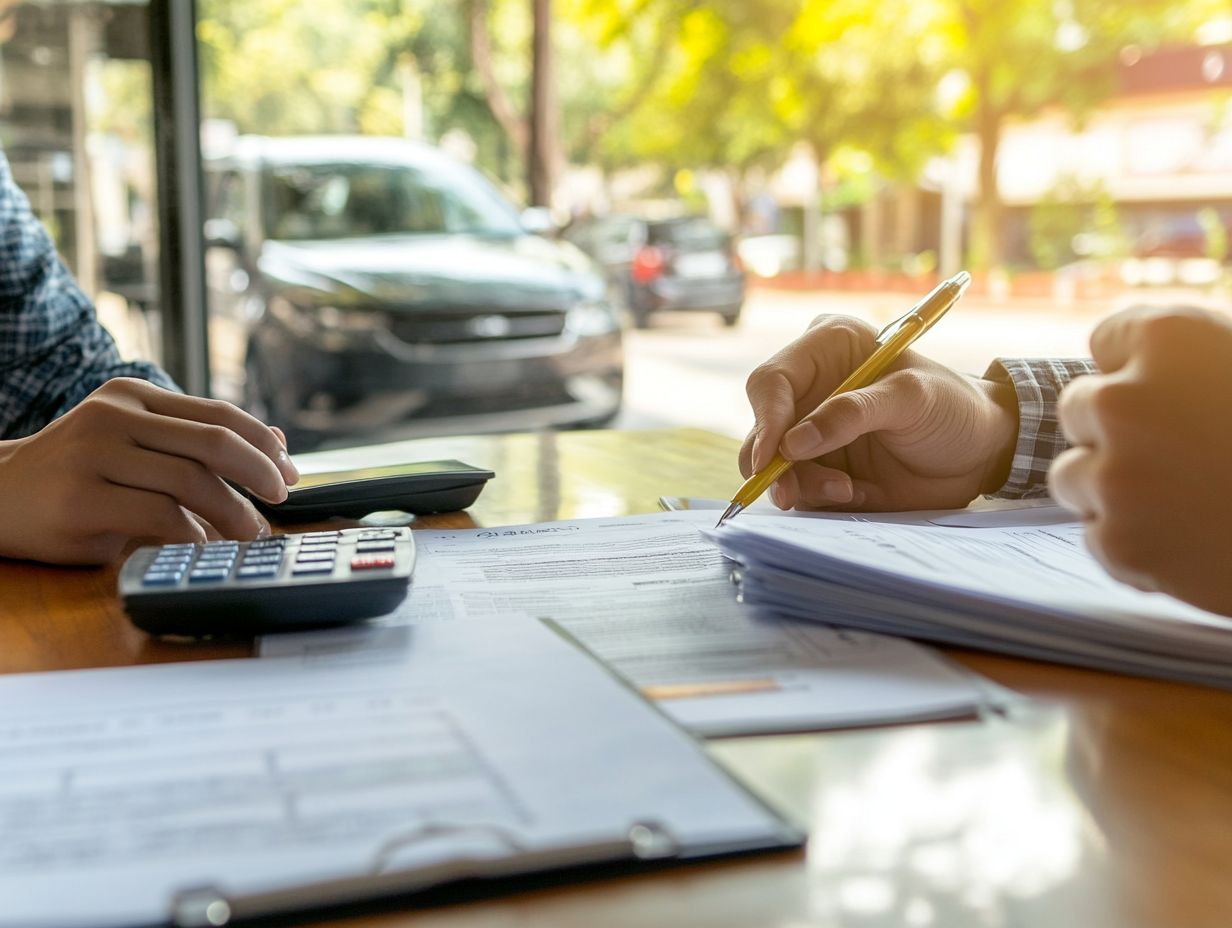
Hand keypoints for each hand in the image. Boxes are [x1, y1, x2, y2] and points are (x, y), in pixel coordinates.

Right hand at [0, 378, 299, 564]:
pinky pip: (160, 516)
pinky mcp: (81, 500)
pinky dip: (195, 534)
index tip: (290, 474)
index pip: (219, 414)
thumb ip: (196, 441)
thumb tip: (279, 443)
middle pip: (214, 442)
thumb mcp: (136, 443)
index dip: (264, 445)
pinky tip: (204, 545)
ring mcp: (93, 455)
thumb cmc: (79, 473)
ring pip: (192, 481)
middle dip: (260, 475)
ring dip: (235, 514)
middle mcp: (114, 416)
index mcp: (134, 396)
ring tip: (251, 534)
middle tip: (281, 502)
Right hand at [740, 315, 1018, 510]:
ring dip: (800, 485)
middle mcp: (810, 389)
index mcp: (827, 349)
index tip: (773, 455)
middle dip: (775, 463)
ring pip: (775, 465)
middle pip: (764, 428)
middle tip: (789, 492)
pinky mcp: (821, 467)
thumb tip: (793, 443)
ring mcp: (812, 431)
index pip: (772, 381)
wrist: (980, 451)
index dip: (766, 418)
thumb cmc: (952, 406)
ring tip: (846, 490)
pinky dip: (818, 498)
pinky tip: (855, 492)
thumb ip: (852, 413)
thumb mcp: (911, 398)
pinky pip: (798, 489)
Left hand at [1050, 306, 1231, 614]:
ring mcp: (1115, 476)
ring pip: (1072, 474)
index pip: (1110, 340)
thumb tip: (1121, 357)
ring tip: (1188, 499)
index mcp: (1171, 336)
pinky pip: (1097, 535)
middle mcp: (1124, 399)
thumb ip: (1188, 358)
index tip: (1186, 395)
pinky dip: (1135, 543)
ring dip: (1114, 488)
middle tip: (1187, 455)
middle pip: (1079, 407)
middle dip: (1120, 430)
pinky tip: (1193, 540)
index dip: (1147, 371)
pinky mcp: (1120, 543)